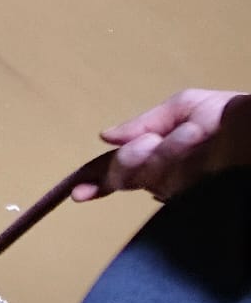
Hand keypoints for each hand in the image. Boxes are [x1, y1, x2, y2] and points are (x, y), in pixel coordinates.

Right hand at [71, 89, 249, 202]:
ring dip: (168, 151)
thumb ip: (143, 123)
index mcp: (150, 154)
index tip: (76, 193)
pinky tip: (195, 137)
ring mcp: (182, 187)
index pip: (114, 171)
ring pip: (153, 176)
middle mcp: (161, 175)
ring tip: (193, 132)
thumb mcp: (182, 107)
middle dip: (131, 159)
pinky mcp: (200, 195)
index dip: (94, 183)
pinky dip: (183, 153)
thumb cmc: (227, 115)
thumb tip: (104, 137)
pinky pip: (180, 178)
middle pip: (126, 176)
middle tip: (150, 141)